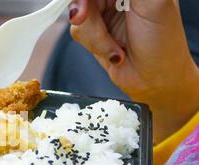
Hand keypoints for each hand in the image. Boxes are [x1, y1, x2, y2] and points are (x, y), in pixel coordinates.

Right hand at [68, 0, 198, 141]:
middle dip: (86, 11)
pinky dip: (94, 44)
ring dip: (95, 35)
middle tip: (83, 17)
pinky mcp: (93, 33)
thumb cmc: (163, 43)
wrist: (154, 80)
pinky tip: (113, 52)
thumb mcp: (153, 3)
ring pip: (78, 13)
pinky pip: (78, 32)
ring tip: (117, 48)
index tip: (85, 5)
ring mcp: (104, 13)